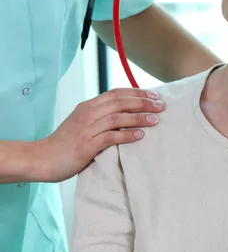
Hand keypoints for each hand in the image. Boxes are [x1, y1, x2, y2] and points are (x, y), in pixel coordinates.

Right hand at [35, 88, 163, 181]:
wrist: (42, 158)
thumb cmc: (64, 144)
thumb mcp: (81, 123)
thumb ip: (99, 117)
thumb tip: (123, 115)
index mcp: (88, 106)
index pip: (116, 93)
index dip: (136, 93)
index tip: (153, 96)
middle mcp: (88, 114)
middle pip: (121, 102)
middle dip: (143, 103)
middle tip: (161, 106)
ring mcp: (87, 129)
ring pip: (118, 118)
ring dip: (139, 117)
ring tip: (156, 119)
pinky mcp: (87, 145)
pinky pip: (111, 137)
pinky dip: (127, 135)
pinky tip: (140, 135)